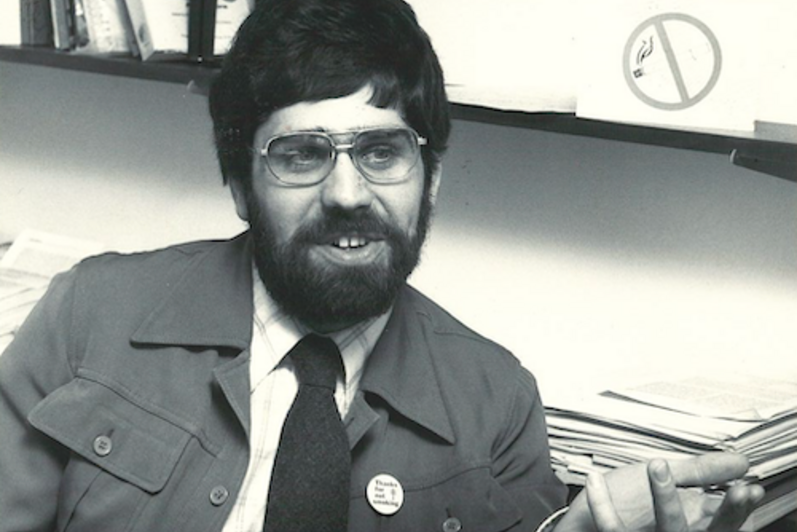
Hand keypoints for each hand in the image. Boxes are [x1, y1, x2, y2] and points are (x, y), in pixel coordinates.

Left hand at [553, 453, 764, 531]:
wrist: (587, 530)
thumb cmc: (632, 505)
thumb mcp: (669, 485)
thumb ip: (701, 473)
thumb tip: (741, 461)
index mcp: (691, 524)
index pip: (724, 521)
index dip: (738, 507)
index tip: (751, 490)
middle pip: (708, 530)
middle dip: (726, 512)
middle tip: (738, 490)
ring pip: (669, 529)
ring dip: (666, 497)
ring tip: (658, 465)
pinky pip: (613, 529)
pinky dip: (602, 504)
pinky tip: (594, 478)